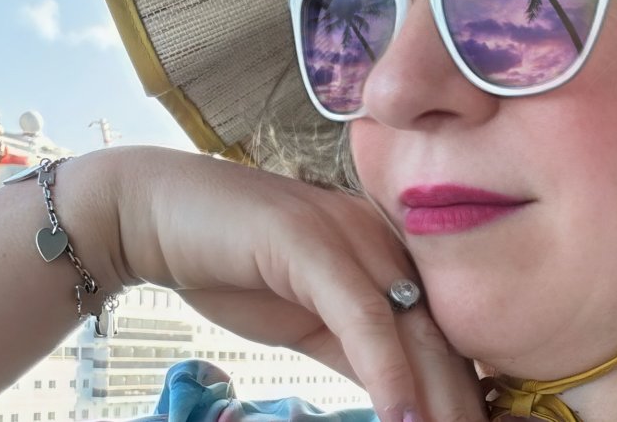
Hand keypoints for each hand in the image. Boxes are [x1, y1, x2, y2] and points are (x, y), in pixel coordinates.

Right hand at [106, 146, 486, 421]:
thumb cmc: (229, 264)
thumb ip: (355, 348)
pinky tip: (400, 416)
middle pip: (441, 332)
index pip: (441, 329)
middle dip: (461, 402)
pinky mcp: (311, 240)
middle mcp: (380, 236)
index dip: (463, 389)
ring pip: (412, 325)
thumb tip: (399, 396)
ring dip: (437, 398)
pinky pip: (361, 315)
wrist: (153, 214)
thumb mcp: (307, 319)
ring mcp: (349, 232)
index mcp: (385, 251)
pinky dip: (386, 370)